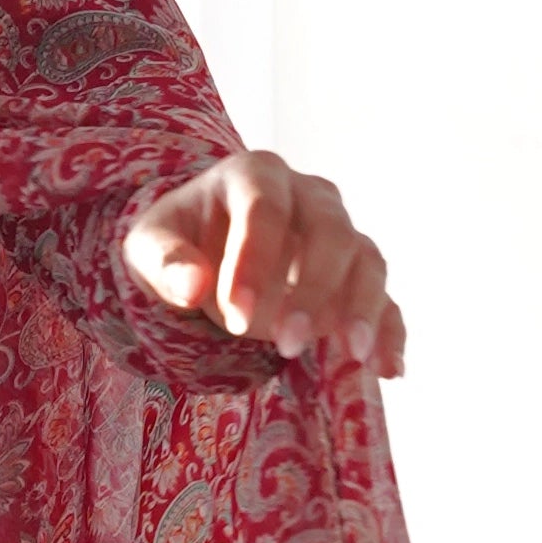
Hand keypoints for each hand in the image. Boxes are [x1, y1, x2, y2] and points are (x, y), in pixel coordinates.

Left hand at [122, 148, 404, 374]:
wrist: (206, 245)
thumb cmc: (179, 241)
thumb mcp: (151, 245)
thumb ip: (165, 261)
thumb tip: (193, 287)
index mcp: (256, 174)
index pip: (264, 210)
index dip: (254, 262)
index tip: (236, 318)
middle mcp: (309, 195)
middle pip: (331, 231)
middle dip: (312, 290)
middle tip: (286, 345)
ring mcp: (340, 232)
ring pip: (366, 259)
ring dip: (362, 308)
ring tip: (353, 356)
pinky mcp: (354, 273)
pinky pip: (384, 295)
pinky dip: (390, 329)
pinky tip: (388, 368)